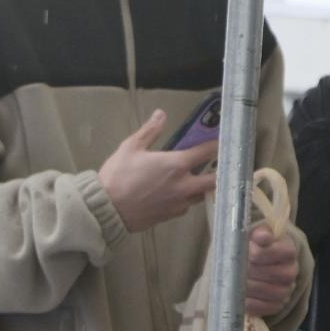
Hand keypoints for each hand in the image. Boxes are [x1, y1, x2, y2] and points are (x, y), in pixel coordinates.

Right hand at [99, 110, 222, 231]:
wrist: (106, 209)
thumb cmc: (118, 176)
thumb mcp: (131, 147)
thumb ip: (149, 131)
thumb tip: (160, 114)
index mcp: (176, 165)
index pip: (206, 152)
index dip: (217, 145)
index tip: (223, 141)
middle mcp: (184, 185)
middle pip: (215, 180)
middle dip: (221, 172)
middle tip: (221, 166)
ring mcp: (179, 203)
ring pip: (201, 195)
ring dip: (203, 187)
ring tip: (200, 179)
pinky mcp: (171, 216)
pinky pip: (186, 206)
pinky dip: (187, 199)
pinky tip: (179, 194)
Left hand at [240, 222, 300, 321]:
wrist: (256, 264)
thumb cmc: (255, 246)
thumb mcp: (257, 234)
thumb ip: (260, 233)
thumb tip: (261, 236)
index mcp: (289, 251)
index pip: (277, 252)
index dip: (257, 251)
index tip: (245, 248)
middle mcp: (291, 271)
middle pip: (270, 273)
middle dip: (248, 269)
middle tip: (234, 266)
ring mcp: (286, 290)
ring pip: (267, 291)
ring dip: (247, 286)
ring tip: (234, 280)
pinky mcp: (277, 305)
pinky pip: (264, 308)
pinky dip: (249, 302)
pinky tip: (239, 295)